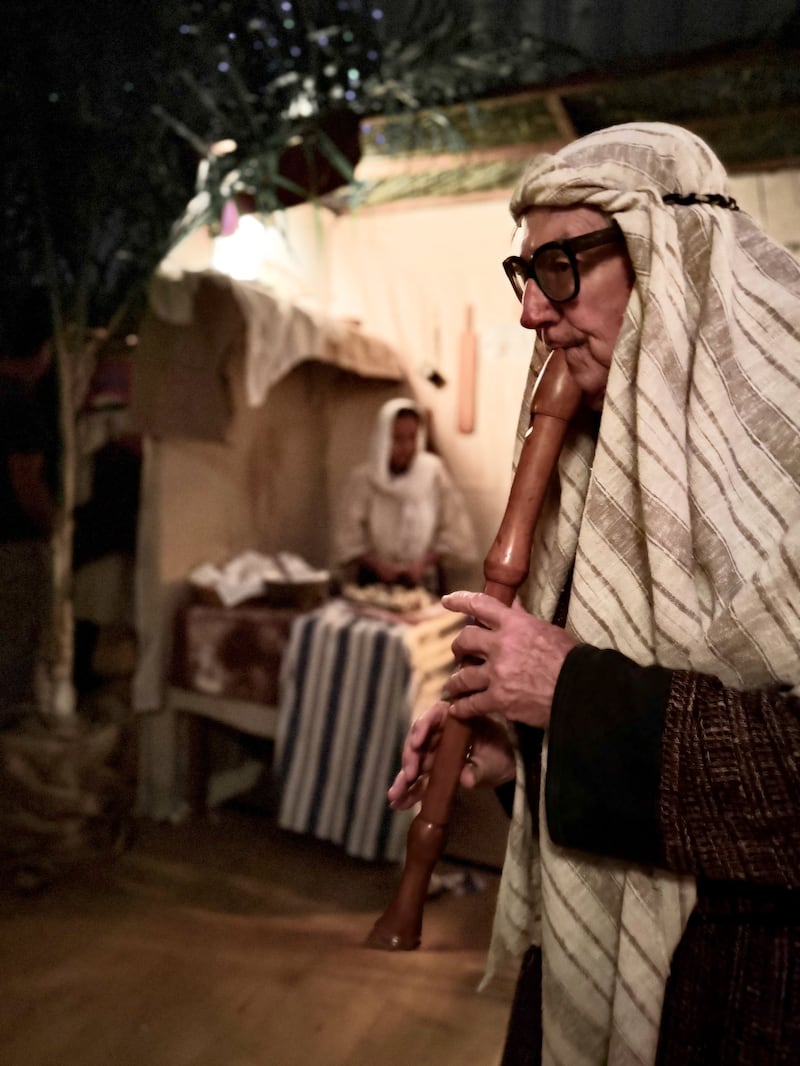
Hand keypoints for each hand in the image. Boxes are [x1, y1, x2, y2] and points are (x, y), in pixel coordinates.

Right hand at [387, 699, 515, 810]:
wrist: (507, 768)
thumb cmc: (501, 755)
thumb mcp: (494, 762)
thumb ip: (480, 769)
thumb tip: (465, 779)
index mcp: (455, 720)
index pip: (433, 716)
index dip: (422, 727)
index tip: (417, 743)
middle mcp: (440, 734)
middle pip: (419, 741)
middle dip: (410, 758)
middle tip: (409, 775)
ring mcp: (435, 753)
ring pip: (415, 763)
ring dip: (404, 779)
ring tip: (395, 795)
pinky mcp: (434, 772)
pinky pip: (420, 781)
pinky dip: (409, 792)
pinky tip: (399, 803)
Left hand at [440, 590, 576, 729]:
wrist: (579, 688)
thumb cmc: (570, 658)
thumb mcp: (546, 630)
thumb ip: (524, 618)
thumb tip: (512, 604)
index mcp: (514, 624)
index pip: (480, 605)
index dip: (460, 600)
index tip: (447, 601)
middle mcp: (500, 646)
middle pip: (465, 640)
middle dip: (458, 646)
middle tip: (459, 653)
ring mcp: (497, 674)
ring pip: (462, 675)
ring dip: (456, 681)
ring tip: (454, 685)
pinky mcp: (499, 699)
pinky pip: (471, 704)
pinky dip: (462, 708)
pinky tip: (458, 709)